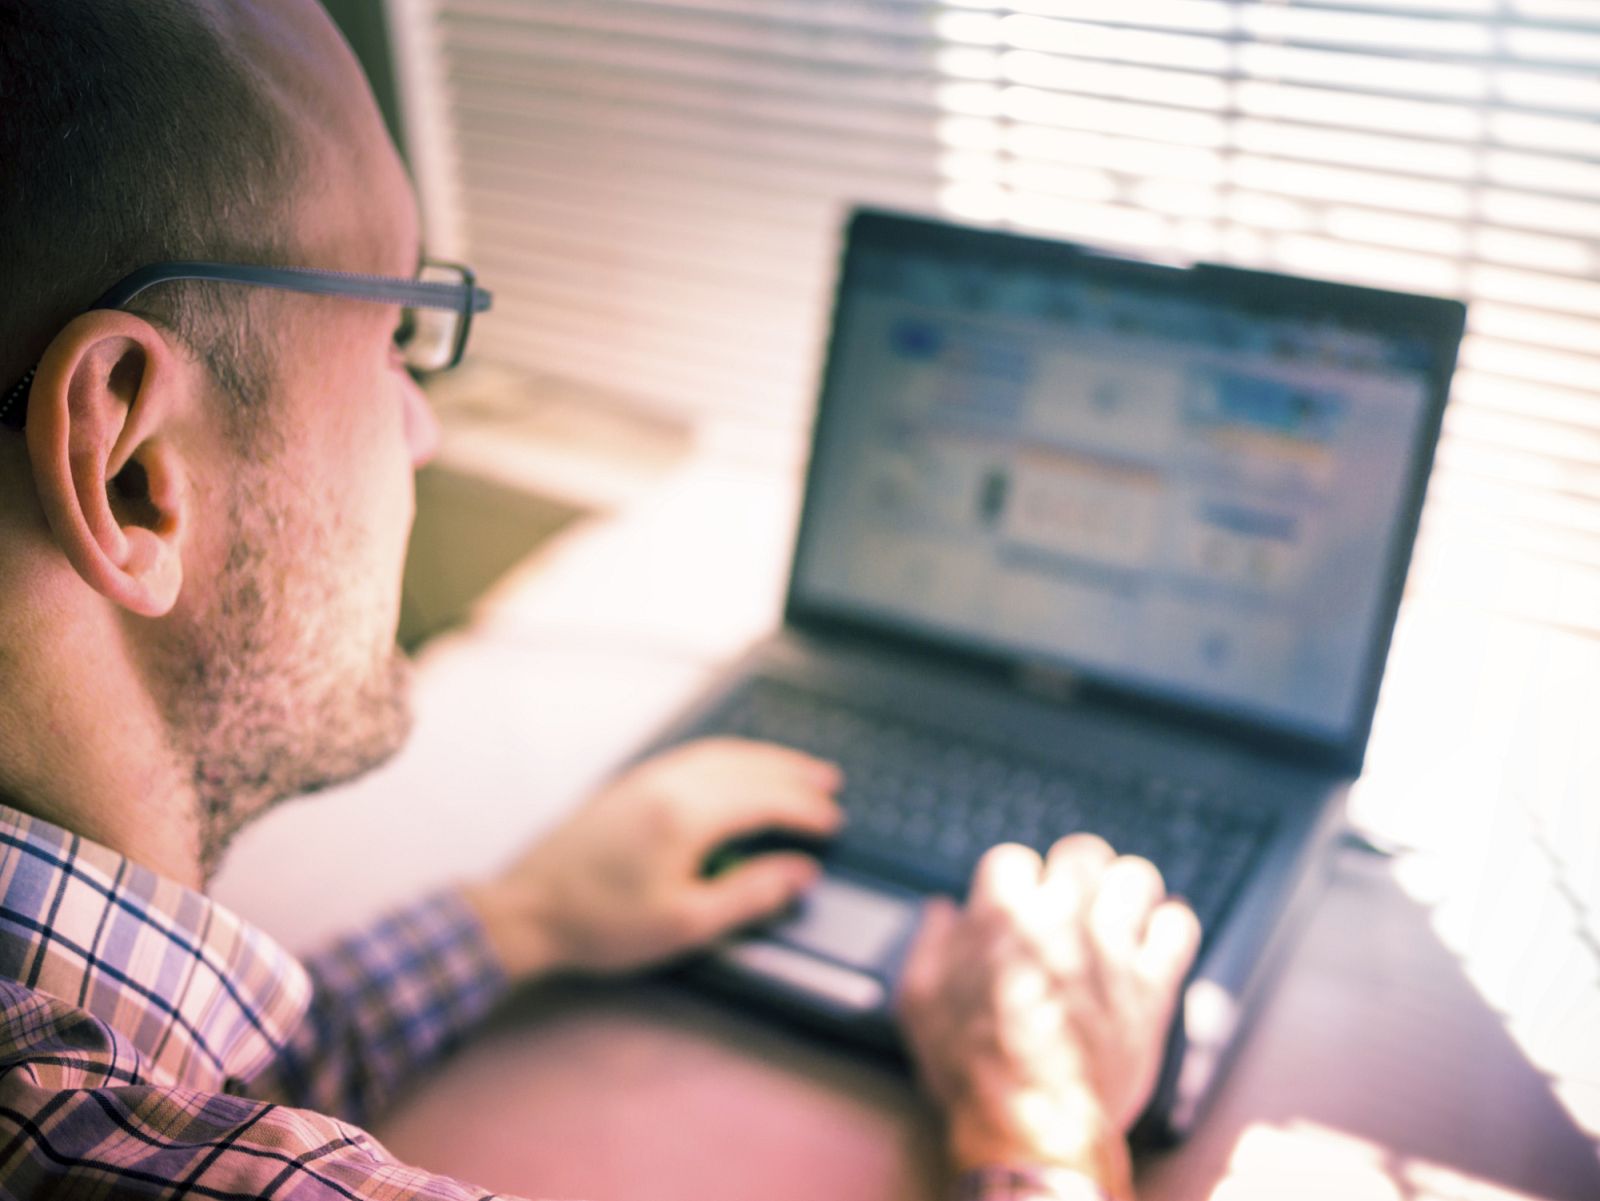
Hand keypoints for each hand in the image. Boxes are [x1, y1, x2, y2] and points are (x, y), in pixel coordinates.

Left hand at [463, 738, 842, 978]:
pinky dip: (732, 757)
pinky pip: (696, 755)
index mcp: (687, 815)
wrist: (527, 910)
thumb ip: (750, 895)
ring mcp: (646, 778)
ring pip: (721, 754)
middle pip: (747, 766)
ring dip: (765, 759)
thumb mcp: (686, 924)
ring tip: (796, 771)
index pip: (765, 801)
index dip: (805, 810)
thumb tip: (801, 874)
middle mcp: (669, 783)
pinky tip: (739, 770)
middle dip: (793, 775)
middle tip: (830, 785)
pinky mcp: (629, 784)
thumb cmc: (603, 925)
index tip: (833, 823)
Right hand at [895, 836, 1199, 1197]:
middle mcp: (1061, 918)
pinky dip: (1169, 927)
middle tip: (1068, 902)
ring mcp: (1111, 948)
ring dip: (1124, 892)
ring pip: (1136, 877)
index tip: (1013, 909)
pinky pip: (1179, 926)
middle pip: (1081, 852)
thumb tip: (941, 910)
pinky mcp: (1152, 984)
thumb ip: (929, 944)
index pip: (1012, 860)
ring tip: (1115, 916)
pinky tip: (1152, 942)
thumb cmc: (971, 1068)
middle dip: (1072, 872)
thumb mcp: (919, 1003)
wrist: (1033, 1123)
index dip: (1011, 884)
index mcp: (1002, 915)